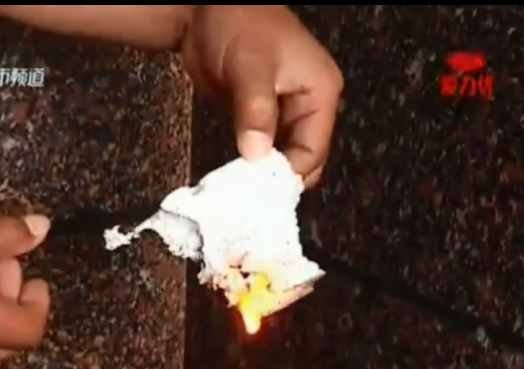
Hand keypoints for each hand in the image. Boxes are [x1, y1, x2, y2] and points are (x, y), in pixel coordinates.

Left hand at [182, 6, 342, 187]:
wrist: (203, 10)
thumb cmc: (236, 26)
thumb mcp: (249, 67)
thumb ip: (255, 111)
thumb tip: (257, 156)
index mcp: (321, 91)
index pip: (314, 148)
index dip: (289, 171)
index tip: (259, 190)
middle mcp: (310, 105)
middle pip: (303, 157)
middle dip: (279, 175)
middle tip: (249, 195)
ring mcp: (287, 111)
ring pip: (284, 155)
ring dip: (265, 171)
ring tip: (242, 190)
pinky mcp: (264, 116)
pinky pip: (266, 147)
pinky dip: (254, 160)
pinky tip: (237, 174)